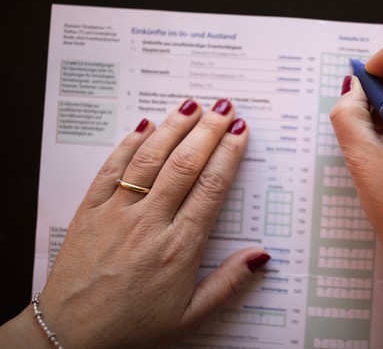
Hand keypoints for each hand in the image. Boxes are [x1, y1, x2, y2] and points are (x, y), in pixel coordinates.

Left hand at [21, 99, 268, 347]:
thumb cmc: (134, 326)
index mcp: (178, 248)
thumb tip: (261, 256)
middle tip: (224, 107)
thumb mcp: (190, 315)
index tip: (240, 132)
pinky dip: (128, 144)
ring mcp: (117, 213)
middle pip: (184, 165)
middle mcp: (149, 223)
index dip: (228, 154)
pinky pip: (111, 169)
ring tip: (192, 105)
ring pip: (149, 159)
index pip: (210, 188)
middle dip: (208, 131)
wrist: (72, 335)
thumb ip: (229, 283)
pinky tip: (144, 125)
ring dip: (173, 128)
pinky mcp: (90, 211)